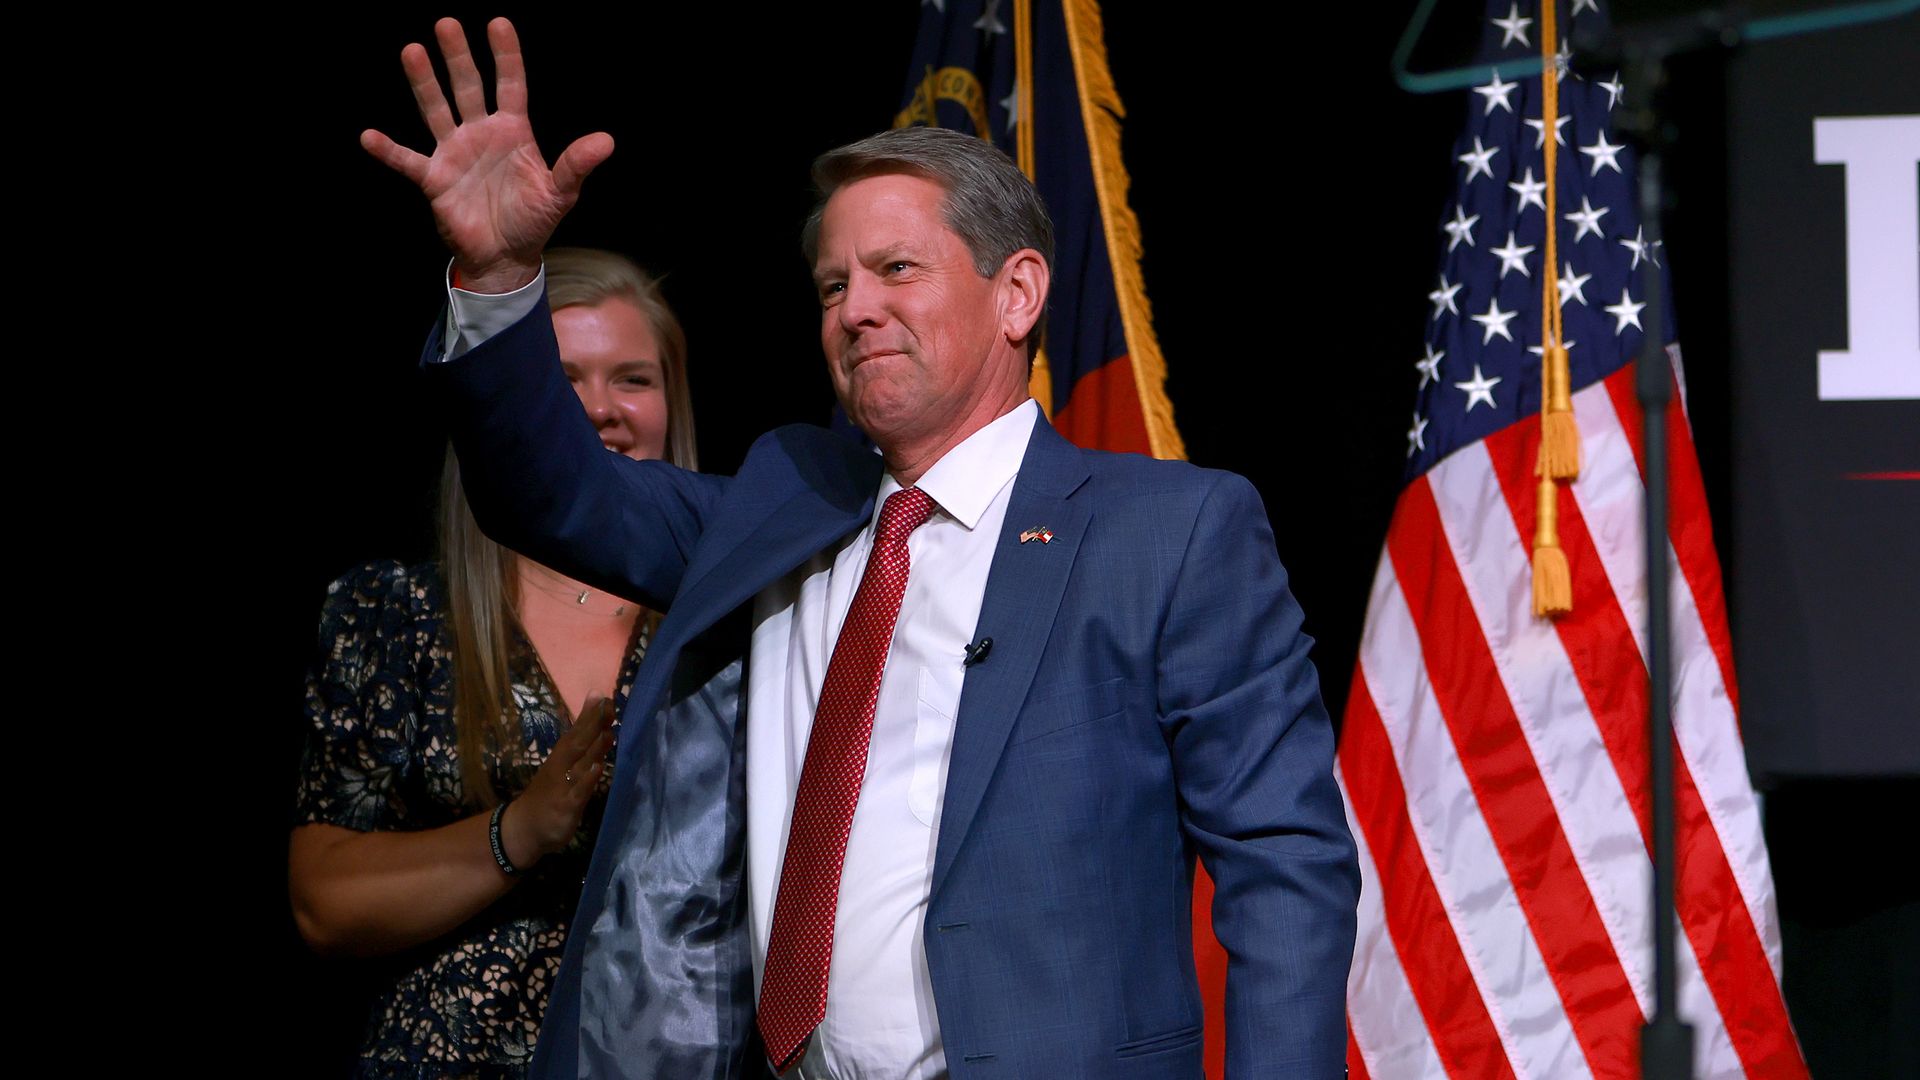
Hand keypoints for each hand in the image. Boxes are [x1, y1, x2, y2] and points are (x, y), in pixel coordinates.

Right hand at [360, 18, 614, 292]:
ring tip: (412, 51)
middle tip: (447, 23)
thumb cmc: (533, 220)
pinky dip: (389, 150)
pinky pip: (407, 160)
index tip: (498, 23)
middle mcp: (481, 133)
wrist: (505, 257)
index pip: (510, 85)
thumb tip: (606, 141)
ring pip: (437, 110)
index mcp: (513, 131)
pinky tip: (369, 137)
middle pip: (468, 87)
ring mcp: (454, 152)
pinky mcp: (434, 178)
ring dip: (424, 83)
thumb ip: (576, 165)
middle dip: (458, 57)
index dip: (506, 56)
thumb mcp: (559, 193)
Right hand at [499, 695, 616, 868]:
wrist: (524, 829)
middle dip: (592, 724)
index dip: (588, 715)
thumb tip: (596, 723)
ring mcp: (563, 786)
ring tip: (607, 730)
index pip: (575, 732)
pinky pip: (578, 792)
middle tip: (607, 704)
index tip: (602, 696)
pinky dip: (588, 780)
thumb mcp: (563, 769)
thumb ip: (580, 747)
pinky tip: (598, 768)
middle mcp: (561, 768)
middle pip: (577, 742)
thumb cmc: (548, 794)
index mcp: (560, 757)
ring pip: (580, 764)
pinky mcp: (567, 807)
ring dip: (594, 747)